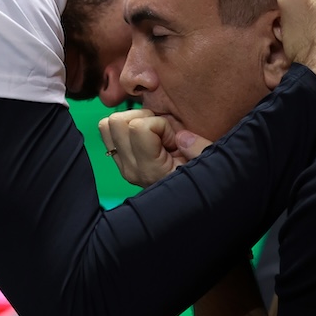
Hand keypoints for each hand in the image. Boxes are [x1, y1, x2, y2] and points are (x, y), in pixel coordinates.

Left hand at [98, 109, 212, 186]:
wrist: (188, 198)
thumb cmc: (200, 176)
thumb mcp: (207, 162)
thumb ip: (199, 148)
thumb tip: (181, 136)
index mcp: (151, 170)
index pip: (138, 128)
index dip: (160, 125)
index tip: (174, 141)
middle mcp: (131, 168)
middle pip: (117, 122)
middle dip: (143, 118)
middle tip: (161, 133)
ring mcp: (122, 166)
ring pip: (108, 125)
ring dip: (132, 120)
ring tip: (153, 132)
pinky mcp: (119, 161)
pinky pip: (108, 132)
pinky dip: (125, 126)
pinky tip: (145, 136)